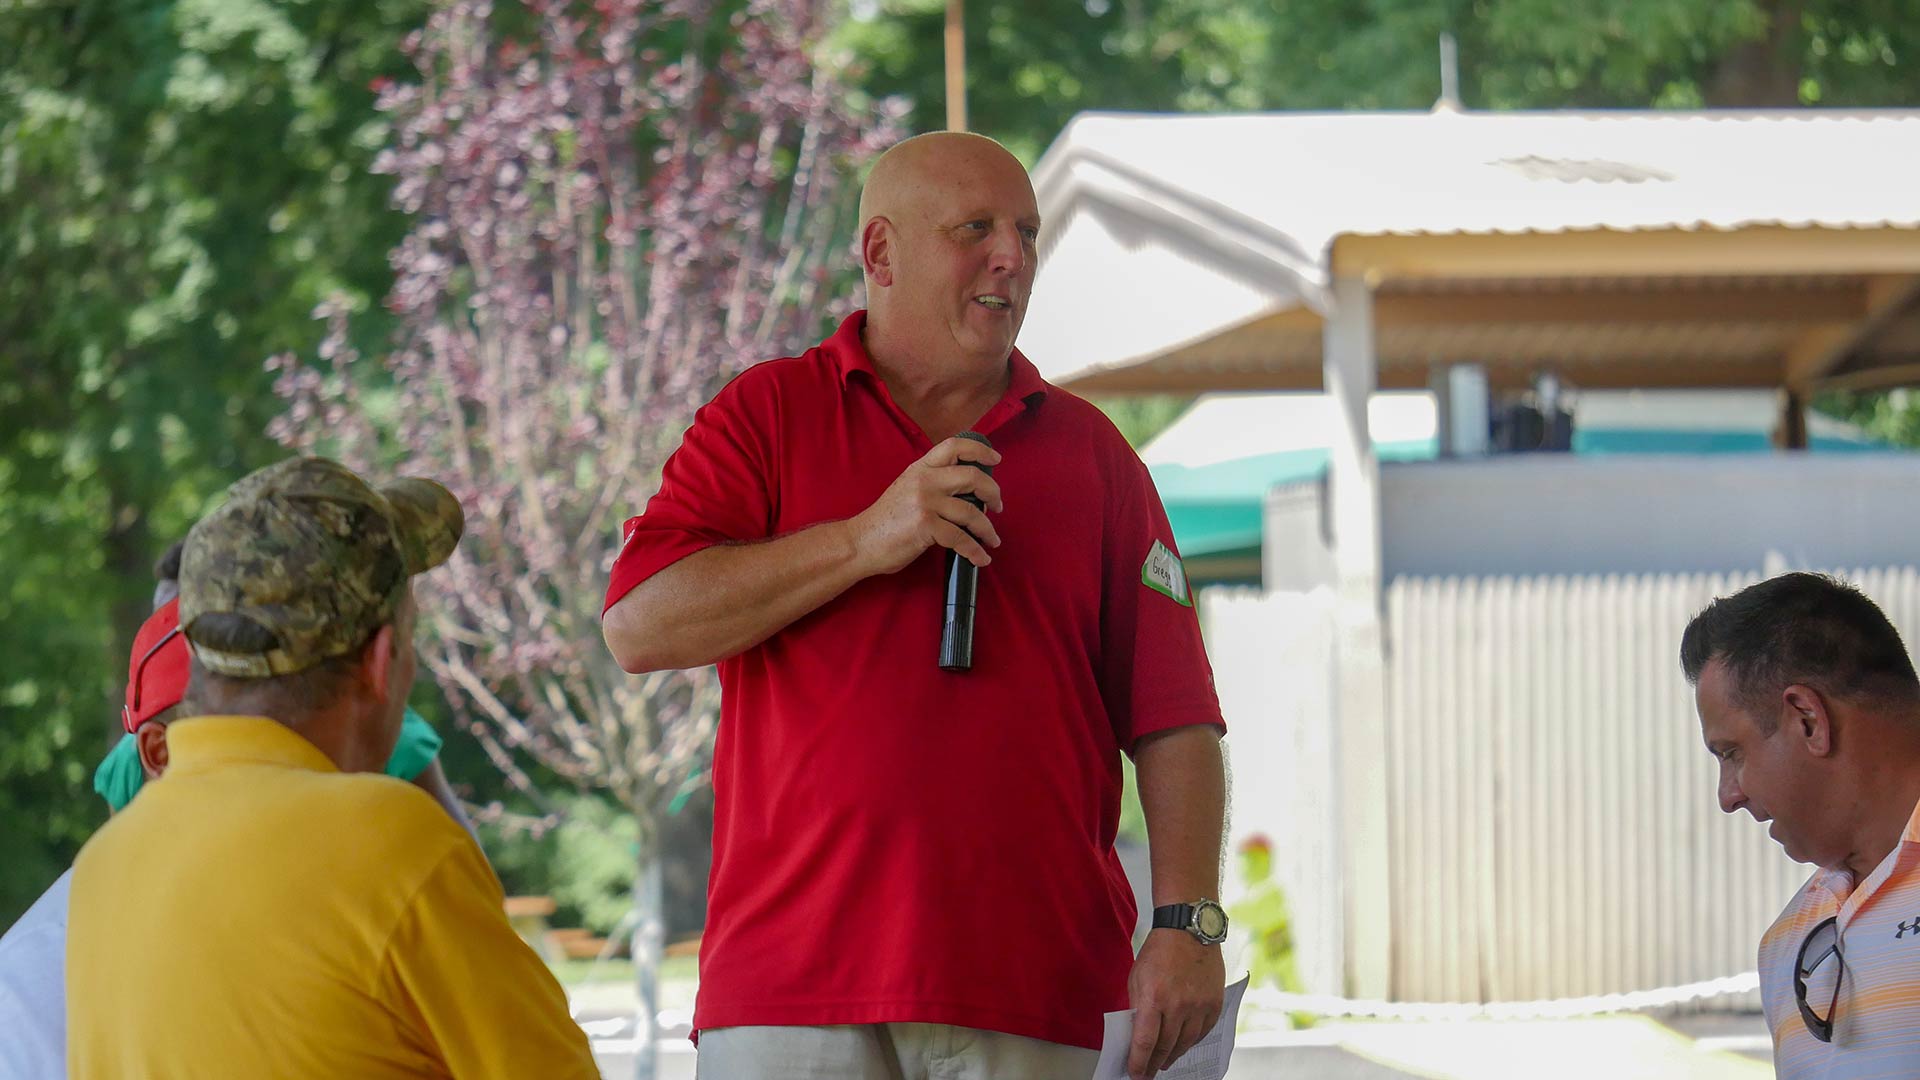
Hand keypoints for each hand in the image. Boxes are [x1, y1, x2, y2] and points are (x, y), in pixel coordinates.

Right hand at [847, 436, 1003, 575]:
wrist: (860, 542)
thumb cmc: (886, 521)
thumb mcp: (907, 489)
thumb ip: (933, 484)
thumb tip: (968, 493)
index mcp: (920, 469)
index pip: (954, 446)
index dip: (980, 450)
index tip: (995, 460)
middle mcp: (924, 480)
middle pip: (972, 477)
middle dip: (993, 492)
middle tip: (998, 506)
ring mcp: (924, 502)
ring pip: (971, 512)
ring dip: (988, 529)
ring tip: (993, 539)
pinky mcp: (925, 526)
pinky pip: (961, 538)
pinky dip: (975, 551)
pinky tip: (980, 558)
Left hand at [1126, 929, 1224, 1078]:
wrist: (1188, 930)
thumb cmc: (1159, 951)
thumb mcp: (1136, 978)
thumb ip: (1137, 1007)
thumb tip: (1136, 1034)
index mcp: (1154, 998)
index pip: (1144, 1042)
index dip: (1138, 1062)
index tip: (1135, 1073)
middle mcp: (1178, 1005)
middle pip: (1165, 1047)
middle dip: (1154, 1063)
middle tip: (1148, 1071)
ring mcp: (1199, 1006)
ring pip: (1185, 1043)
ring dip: (1172, 1055)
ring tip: (1164, 1061)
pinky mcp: (1214, 1004)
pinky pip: (1202, 1033)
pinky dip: (1190, 1042)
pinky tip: (1182, 1044)